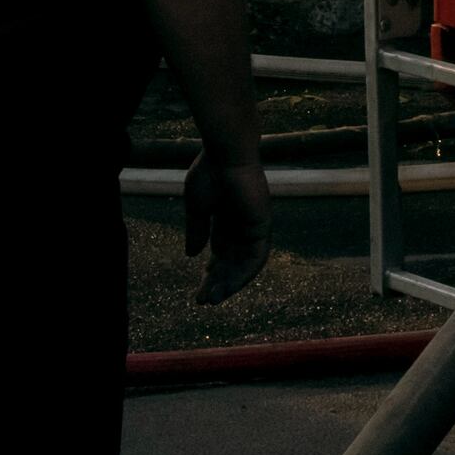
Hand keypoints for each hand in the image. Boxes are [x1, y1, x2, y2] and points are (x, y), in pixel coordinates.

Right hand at [181, 152, 272, 305]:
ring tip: (213, 298)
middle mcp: (241, 225)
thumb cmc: (209, 173)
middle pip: (232, 261)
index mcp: (226, 219)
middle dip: (218, 282)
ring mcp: (254, 226)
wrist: (225, 154)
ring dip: (230, 283)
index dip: (212, 272)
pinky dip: (245, 273)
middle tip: (203, 300)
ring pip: (244, 264)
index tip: (199, 288)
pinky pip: (257, 257)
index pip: (222, 253)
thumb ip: (196, 230)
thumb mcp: (197, 208)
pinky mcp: (263, 226)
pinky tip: (230, 286)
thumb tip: (191, 255)